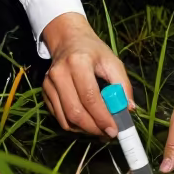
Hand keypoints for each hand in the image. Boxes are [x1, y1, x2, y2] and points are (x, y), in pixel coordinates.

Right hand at [40, 12, 133, 137]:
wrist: (68, 40)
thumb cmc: (93, 51)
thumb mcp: (113, 62)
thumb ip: (123, 85)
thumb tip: (128, 109)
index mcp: (78, 62)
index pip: (89, 96)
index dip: (102, 117)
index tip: (115, 130)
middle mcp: (60, 73)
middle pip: (75, 111)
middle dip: (94, 128)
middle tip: (109, 133)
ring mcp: (48, 83)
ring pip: (66, 119)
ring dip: (85, 130)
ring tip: (100, 130)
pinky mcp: (44, 92)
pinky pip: (59, 118)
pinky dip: (75, 126)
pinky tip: (87, 123)